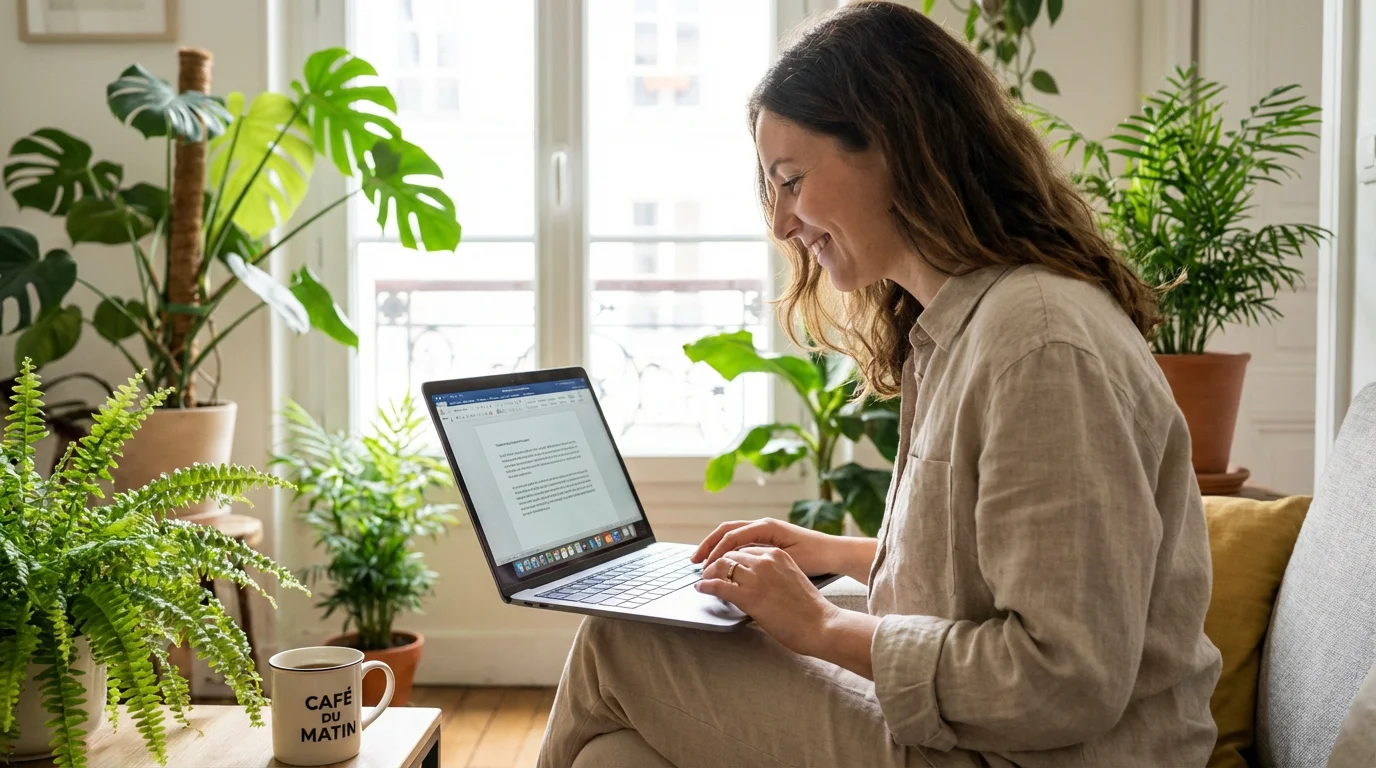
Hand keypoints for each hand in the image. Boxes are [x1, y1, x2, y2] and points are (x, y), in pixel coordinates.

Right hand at [691, 518, 837, 576]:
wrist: (835, 554)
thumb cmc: (815, 557)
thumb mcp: (786, 558)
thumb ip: (760, 559)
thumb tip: (734, 565)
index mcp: (766, 526)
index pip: (731, 536)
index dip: (714, 552)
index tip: (704, 567)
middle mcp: (763, 524)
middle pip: (726, 531)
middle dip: (708, 545)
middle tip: (694, 561)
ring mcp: (765, 531)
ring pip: (732, 535)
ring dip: (716, 547)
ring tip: (704, 562)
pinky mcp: (768, 540)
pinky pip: (742, 542)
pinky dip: (728, 551)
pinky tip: (723, 563)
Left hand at [696, 546, 838, 656]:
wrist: (821, 624)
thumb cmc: (810, 608)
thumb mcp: (792, 578)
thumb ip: (774, 573)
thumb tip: (755, 579)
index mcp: (777, 554)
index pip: (745, 548)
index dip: (730, 556)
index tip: (723, 563)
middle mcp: (765, 561)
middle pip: (731, 554)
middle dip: (717, 562)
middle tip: (708, 571)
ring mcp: (756, 577)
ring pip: (722, 567)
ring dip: (709, 573)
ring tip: (704, 579)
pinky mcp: (749, 596)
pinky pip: (718, 586)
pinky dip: (706, 586)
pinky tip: (701, 588)